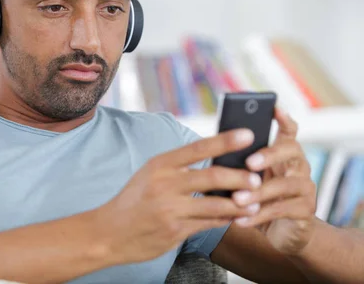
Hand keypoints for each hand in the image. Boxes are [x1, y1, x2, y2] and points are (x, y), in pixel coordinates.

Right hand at [96, 129, 262, 263]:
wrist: (109, 232)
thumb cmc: (135, 200)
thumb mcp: (150, 175)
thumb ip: (179, 167)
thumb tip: (217, 160)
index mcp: (160, 164)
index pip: (198, 147)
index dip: (225, 140)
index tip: (248, 134)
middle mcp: (165, 184)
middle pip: (213, 176)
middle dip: (241, 177)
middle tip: (257, 179)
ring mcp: (170, 209)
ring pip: (217, 204)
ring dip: (241, 203)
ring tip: (256, 202)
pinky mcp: (175, 231)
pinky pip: (210, 223)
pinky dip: (227, 219)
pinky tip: (237, 216)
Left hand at [230, 107, 316, 254]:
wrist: (284, 231)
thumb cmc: (258, 197)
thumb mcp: (247, 178)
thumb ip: (237, 163)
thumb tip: (210, 151)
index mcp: (283, 153)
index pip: (288, 130)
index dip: (283, 118)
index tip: (273, 107)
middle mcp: (299, 165)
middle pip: (291, 150)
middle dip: (270, 154)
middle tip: (249, 163)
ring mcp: (305, 187)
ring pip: (285, 184)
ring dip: (258, 192)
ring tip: (236, 199)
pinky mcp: (306, 210)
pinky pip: (281, 210)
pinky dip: (258, 215)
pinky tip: (239, 220)